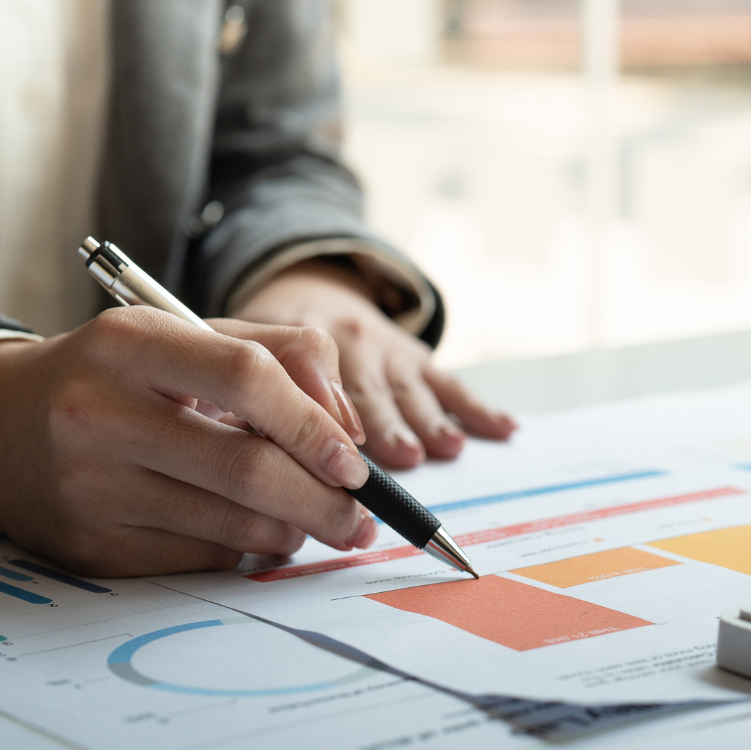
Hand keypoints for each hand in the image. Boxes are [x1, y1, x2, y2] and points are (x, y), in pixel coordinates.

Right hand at [0, 307, 379, 575]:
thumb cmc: (115, 376)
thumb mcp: (185, 336)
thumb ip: (281, 355)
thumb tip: (349, 432)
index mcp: (129, 343)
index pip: (248, 378)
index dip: (317, 425)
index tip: (356, 462)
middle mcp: (99, 413)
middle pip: (247, 468)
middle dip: (324, 502)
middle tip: (360, 518)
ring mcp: (90, 487)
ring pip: (231, 526)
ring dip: (292, 531)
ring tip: (312, 523)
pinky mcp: (90, 547)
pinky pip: (199, 559)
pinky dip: (243, 553)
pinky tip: (252, 536)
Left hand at [233, 258, 516, 466]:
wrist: (306, 289)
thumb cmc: (268, 347)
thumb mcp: (246, 358)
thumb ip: (248, 402)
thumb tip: (252, 460)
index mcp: (297, 343)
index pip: (310, 387)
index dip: (324, 421)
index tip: (338, 456)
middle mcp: (346, 342)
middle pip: (367, 389)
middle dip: (386, 423)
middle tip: (404, 454)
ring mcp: (386, 350)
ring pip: (410, 388)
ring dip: (429, 418)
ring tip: (447, 445)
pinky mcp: (416, 357)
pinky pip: (450, 383)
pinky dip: (478, 408)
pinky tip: (504, 428)